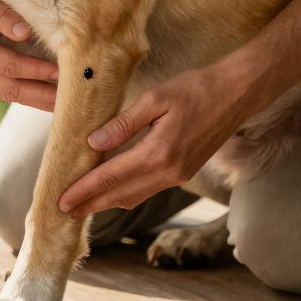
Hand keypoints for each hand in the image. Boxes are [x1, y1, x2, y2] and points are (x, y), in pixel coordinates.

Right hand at [0, 0, 58, 110]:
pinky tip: (39, 98)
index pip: (10, 66)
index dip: (36, 71)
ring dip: (32, 101)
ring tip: (59, 106)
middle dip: (40, 96)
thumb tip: (25, 33)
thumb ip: (1, 13)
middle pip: (9, 89)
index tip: (61, 72)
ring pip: (3, 95)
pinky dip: (20, 96)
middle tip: (68, 101)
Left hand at [58, 59, 263, 217]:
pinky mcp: (185, 173)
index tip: (61, 201)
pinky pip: (149, 190)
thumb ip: (123, 124)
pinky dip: (127, 194)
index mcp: (159, 153)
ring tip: (84, 206)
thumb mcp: (155, 98)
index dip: (84, 190)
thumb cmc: (196, 88)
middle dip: (91, 205)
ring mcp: (179, 175)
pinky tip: (114, 191)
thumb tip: (93, 144)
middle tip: (64, 212)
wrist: (238, 93)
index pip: (111, 177)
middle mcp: (169, 172)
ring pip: (135, 196)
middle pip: (121, 195)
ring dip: (108, 203)